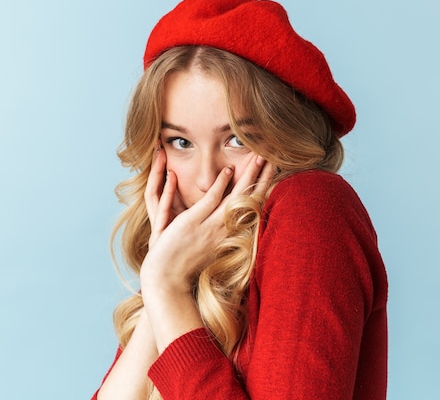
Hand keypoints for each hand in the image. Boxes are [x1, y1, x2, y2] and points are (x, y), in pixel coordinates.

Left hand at [141, 148, 272, 294]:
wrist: (167, 282)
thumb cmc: (186, 268)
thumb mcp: (208, 250)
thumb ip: (219, 236)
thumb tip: (230, 225)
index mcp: (229, 235)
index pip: (252, 207)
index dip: (263, 189)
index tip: (272, 175)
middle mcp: (225, 230)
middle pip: (250, 198)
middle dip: (262, 177)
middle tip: (272, 158)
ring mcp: (210, 226)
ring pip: (235, 196)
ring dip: (248, 175)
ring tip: (259, 157)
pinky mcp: (193, 222)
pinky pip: (211, 199)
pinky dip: (221, 183)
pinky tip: (229, 169)